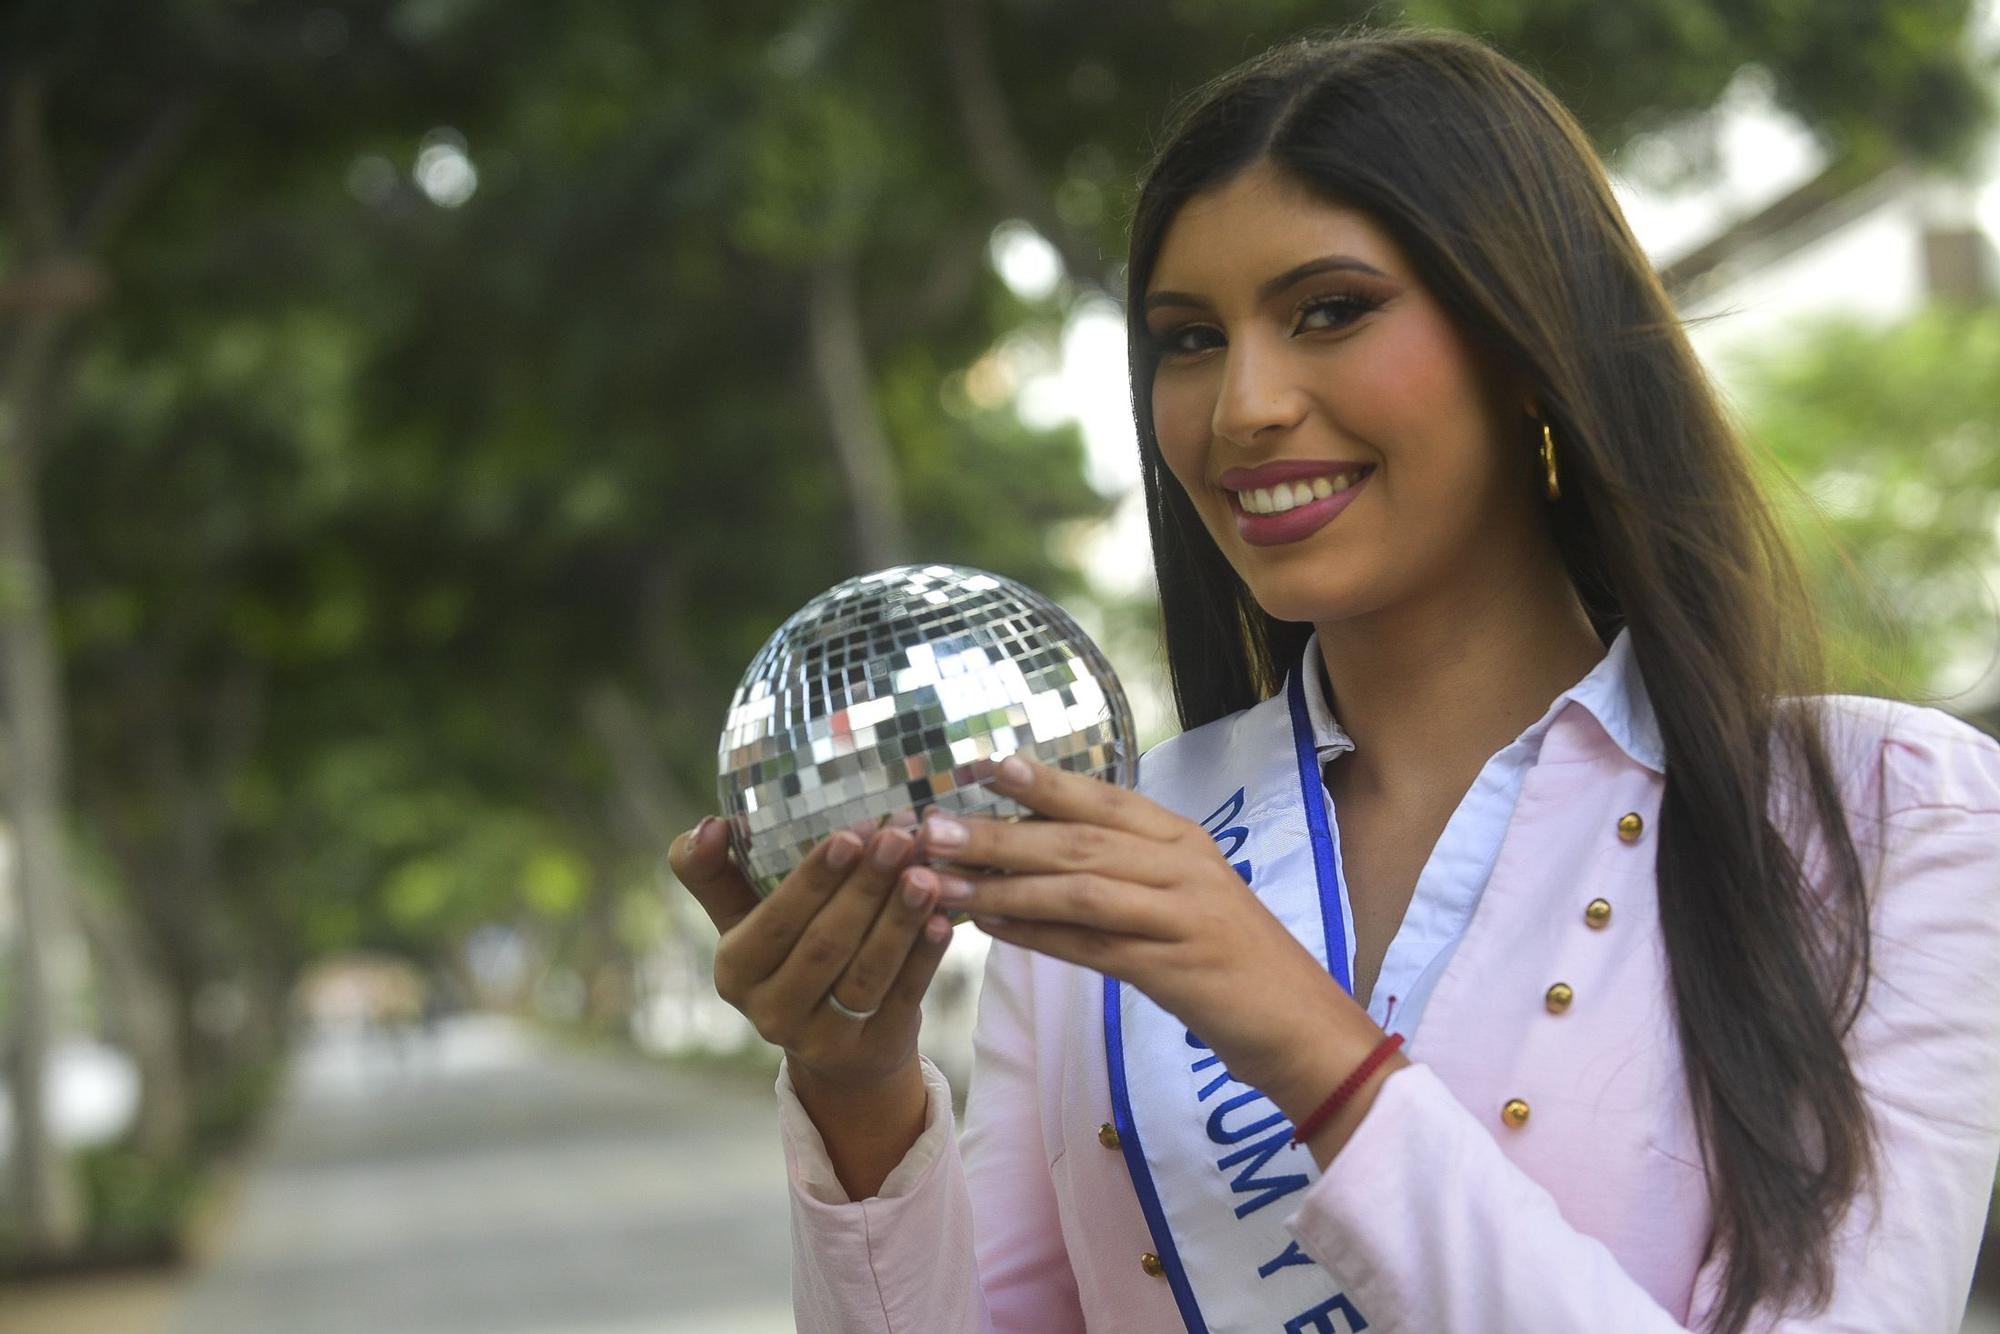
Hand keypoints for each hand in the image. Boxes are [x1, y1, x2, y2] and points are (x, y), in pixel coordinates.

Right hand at [668, 815, 953, 1096]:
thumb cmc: (787, 957)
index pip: (776, 921)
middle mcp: (771, 1012)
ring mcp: (824, 1039)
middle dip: (865, 888)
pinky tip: (944, 919)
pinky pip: (903, 997)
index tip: (850, 833)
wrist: (836, 1046)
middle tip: (898, 839)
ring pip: (866, 973)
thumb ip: (714, 872)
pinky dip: (924, 957)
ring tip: (926, 874)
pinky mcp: (872, 1050)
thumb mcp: (742, 919)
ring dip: (899, 920)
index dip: (814, 878)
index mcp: (735, 972)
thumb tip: (710, 824)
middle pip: (825, 945)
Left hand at [917, 755, 1388, 1114]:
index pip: (1104, 800)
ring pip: (1079, 888)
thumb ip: (1125, 871)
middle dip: (1000, 831)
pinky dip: (1036, 934)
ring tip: (942, 878)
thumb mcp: (1185, 899)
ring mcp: (1182, 914)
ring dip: (1004, 882)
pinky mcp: (1176, 968)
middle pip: (1078, 840)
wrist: (1305, 1029)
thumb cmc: (1236, 964)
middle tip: (933, 824)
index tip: (984, 764)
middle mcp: (1183, 866)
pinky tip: (989, 927)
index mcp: (1184, 840)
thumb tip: (1042, 850)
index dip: (1044, 782)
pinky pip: (1092, 945)